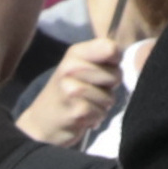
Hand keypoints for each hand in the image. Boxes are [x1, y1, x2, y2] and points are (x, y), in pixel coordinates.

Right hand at [16, 30, 120, 146]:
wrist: (42, 120)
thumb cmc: (68, 91)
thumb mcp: (80, 66)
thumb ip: (102, 57)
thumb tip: (124, 54)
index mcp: (75, 53)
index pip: (111, 48)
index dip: (115, 61)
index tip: (106, 68)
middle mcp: (71, 68)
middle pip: (115, 75)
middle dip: (110, 87)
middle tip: (92, 90)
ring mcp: (72, 90)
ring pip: (110, 97)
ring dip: (102, 105)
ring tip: (85, 104)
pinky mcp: (76, 111)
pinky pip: (102, 113)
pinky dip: (96, 118)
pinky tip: (82, 116)